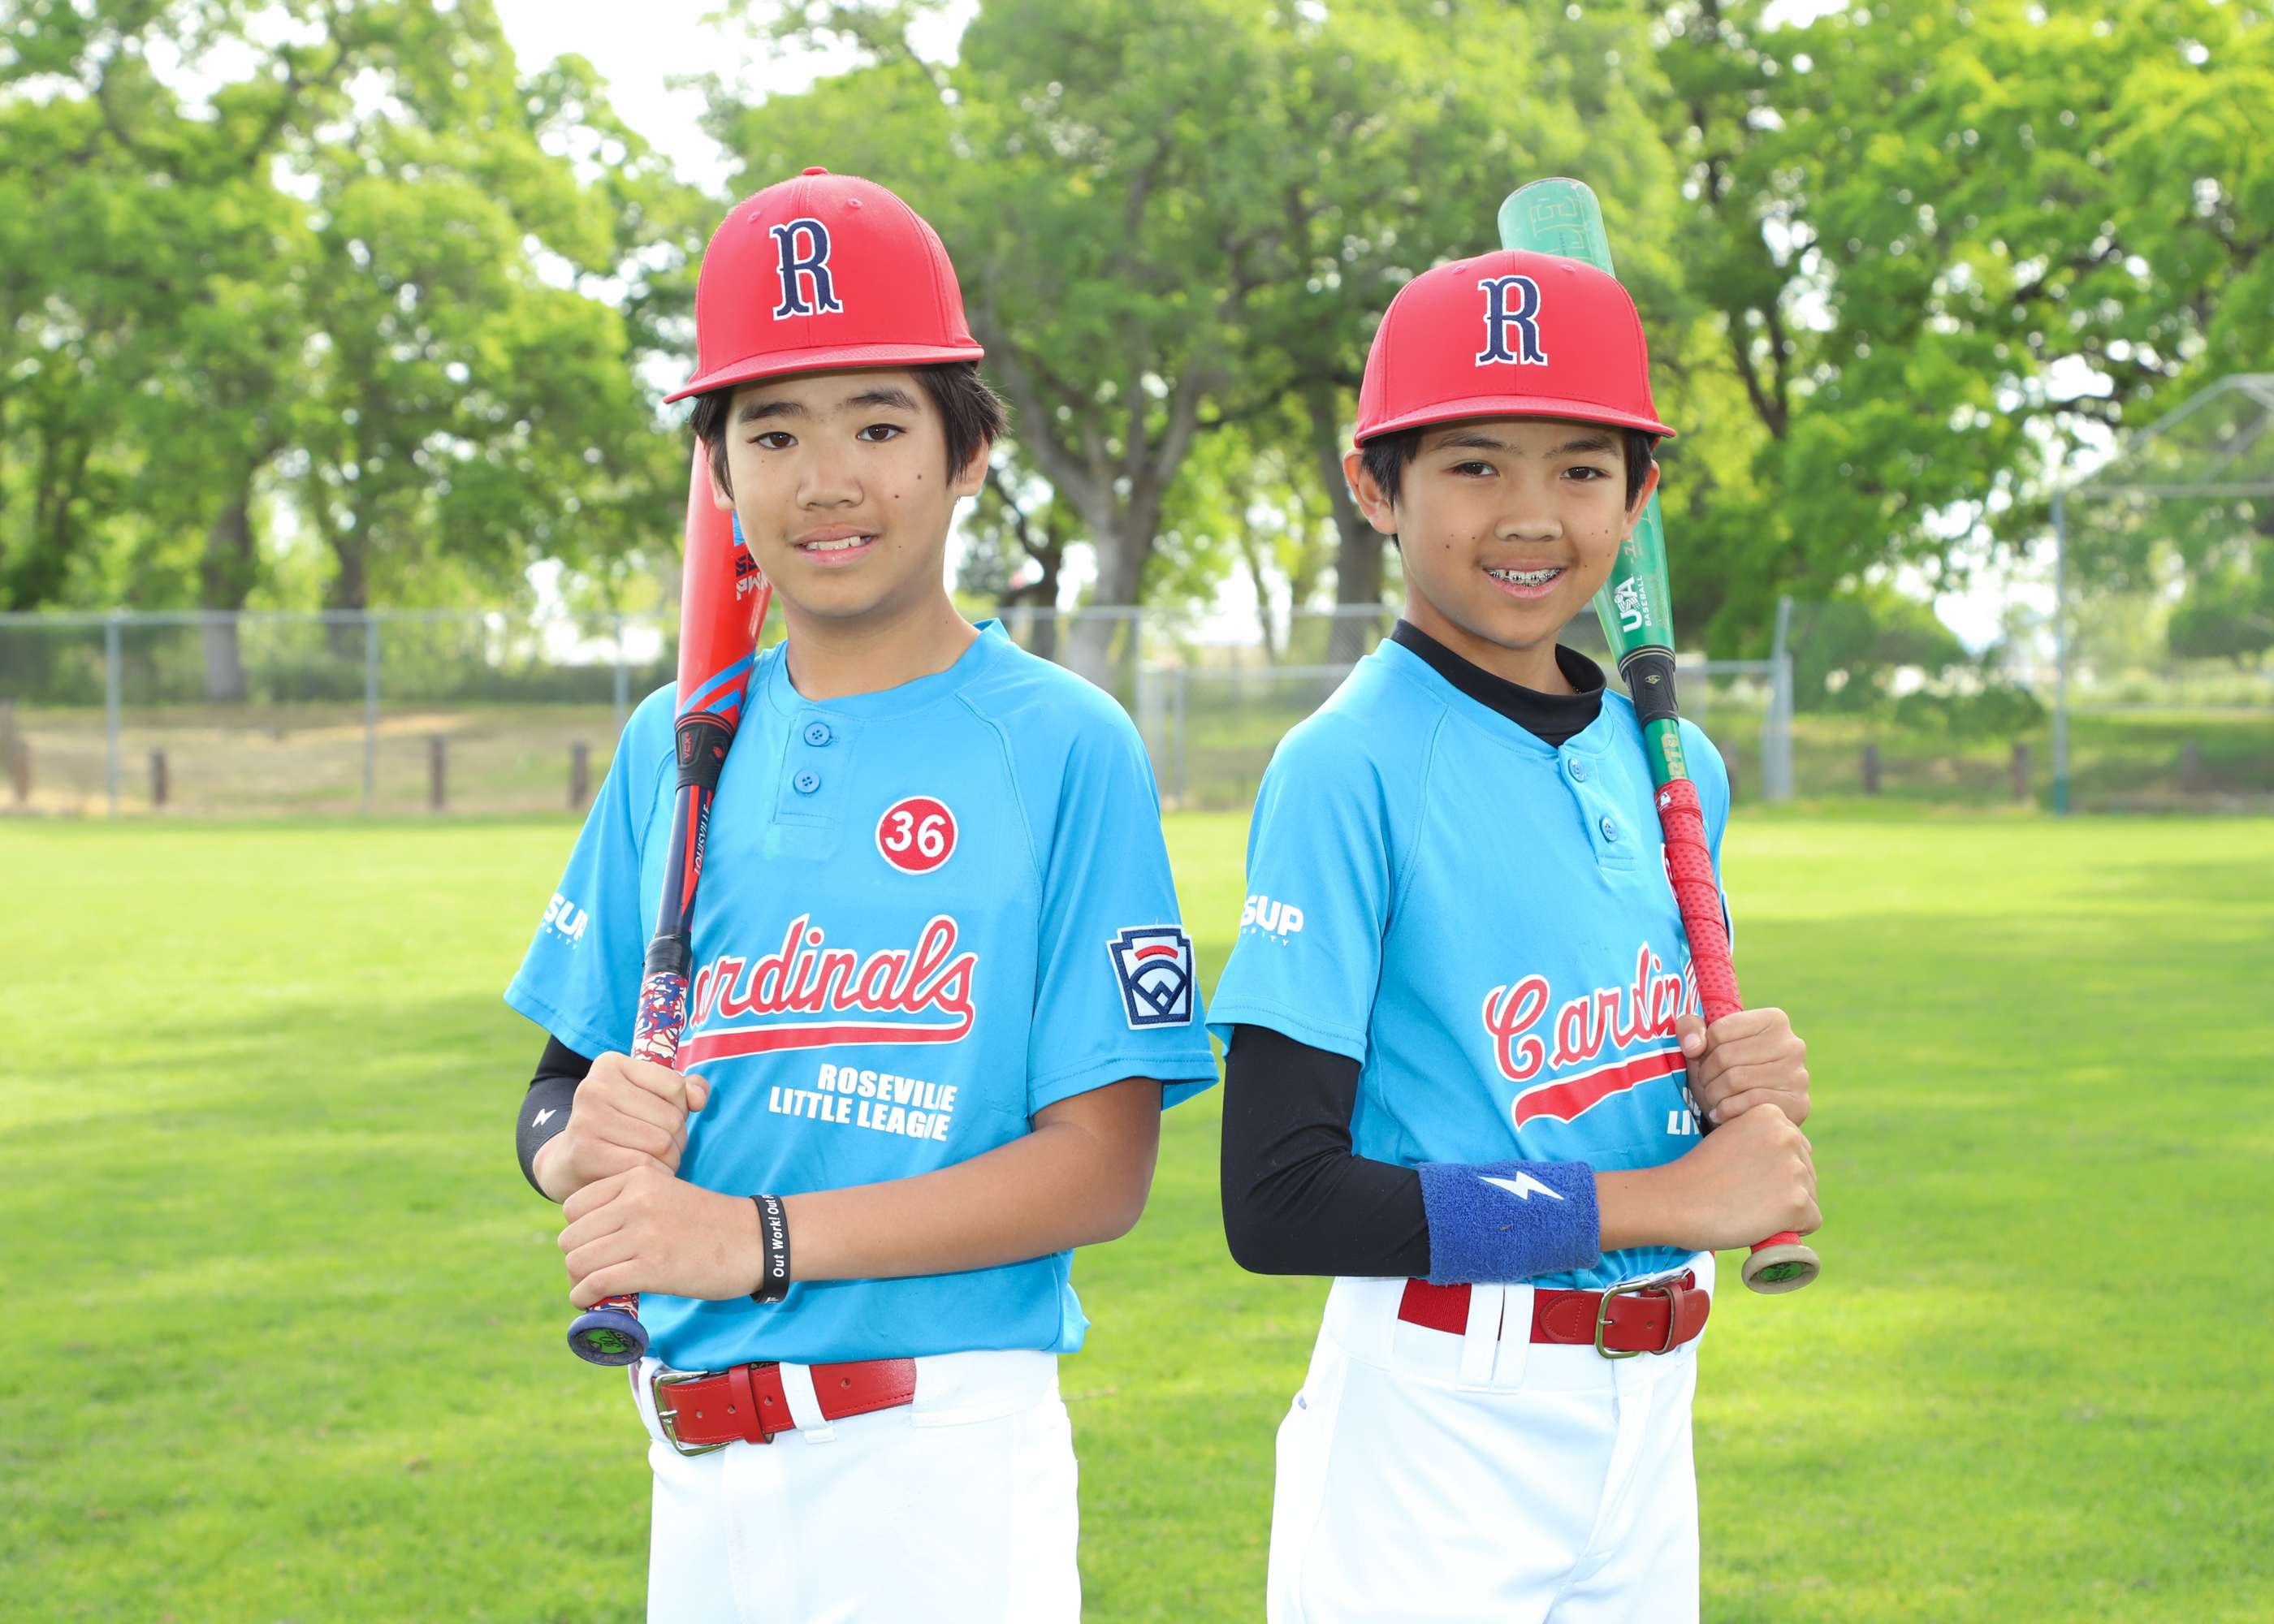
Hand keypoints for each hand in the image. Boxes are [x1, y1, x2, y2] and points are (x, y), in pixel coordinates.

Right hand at [530, 1051, 710, 1203]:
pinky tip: (643, 1175)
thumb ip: (684, 1090)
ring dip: (670, 1160)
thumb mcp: (649, 1097)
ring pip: (662, 1145)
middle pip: (671, 1118)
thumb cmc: (621, 1124)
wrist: (569, 1162)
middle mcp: (593, 1087)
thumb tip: (699, 1098)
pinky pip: (645, 1167)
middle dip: (678, 1140)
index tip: (661, 1119)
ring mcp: (587, 1120)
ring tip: (656, 1161)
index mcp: (610, 1064)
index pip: (675, 1085)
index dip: (681, 1109)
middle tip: (662, 1149)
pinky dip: (655, 1175)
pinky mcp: (585, 1153)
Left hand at [559, 1165, 765, 1307]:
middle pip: (571, 1237)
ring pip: (578, 1261)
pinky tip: (591, 1302)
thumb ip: (631, 1203)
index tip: (592, 1249)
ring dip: (579, 1281)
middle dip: (576, 1259)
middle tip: (592, 1274)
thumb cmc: (712, 1223)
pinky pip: (596, 1284)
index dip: (578, 1232)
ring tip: (592, 1290)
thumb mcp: (667, 1193)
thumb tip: (591, 1235)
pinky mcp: (652, 1267)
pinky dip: (585, 1298)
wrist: (758, 1240)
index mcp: (637, 1177)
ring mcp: (643, 1234)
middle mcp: (635, 1200)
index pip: (574, 1206)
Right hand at [1598, 1105, 1819, 1253]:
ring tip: (1748, 1207)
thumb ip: (1761, 1140)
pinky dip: (1791, 1230)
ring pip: (1809, 1198)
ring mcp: (1795, 1168)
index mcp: (1771, 1113)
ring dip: (1785, 1210)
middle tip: (1743, 1194)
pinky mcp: (1797, 1201)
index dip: (1771, 1170)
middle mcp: (1789, 1135)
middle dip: (1783, 1189)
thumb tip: (1787, 1163)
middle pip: (1807, 1172)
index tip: (1742, 1175)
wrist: (1674, 1200)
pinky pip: (1811, 1222)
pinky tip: (1761, 1223)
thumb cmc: (1696, 1174)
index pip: (1796, 1149)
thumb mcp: (1730, 1137)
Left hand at [1675, 1007, 1808, 1127]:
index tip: (1705, 1060)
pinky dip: (1726, 1110)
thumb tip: (1694, 1046)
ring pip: (1735, 1080)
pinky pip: (1749, 1103)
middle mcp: (1793, 1044)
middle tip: (1707, 1084)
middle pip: (1725, 1056)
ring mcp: (1799, 1074)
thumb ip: (1690, 1027)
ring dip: (1713, 1094)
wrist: (1750, 1117)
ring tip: (1714, 1098)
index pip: (1719, 1030)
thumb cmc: (1725, 1073)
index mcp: (1773, 1020)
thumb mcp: (1704, 1044)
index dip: (1703, 1050)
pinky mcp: (1798, 1103)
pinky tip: (1722, 1113)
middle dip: (1706, 1075)